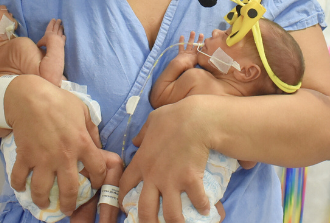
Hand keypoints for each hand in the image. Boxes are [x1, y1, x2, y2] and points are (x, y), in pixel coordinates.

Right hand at [4, 76, 105, 213]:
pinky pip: (20, 177)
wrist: (30, 97)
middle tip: (68, 209)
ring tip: (44, 203)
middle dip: (69, 204)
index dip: (98, 181)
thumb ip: (91, 130)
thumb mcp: (83, 110)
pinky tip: (21, 187)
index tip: (94, 184)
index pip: (97, 170)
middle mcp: (64, 155)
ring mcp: (43, 158)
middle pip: (69, 190)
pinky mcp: (25, 156)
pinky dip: (18, 185)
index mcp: (82, 143)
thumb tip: (97, 145)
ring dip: (42, 200)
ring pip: (42, 190)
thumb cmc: (58, 100)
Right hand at [37, 18, 65, 52]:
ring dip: (61, 28)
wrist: (54, 45)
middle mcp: (54, 33)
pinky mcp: (62, 40)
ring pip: (60, 31)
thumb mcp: (40, 43)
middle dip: (57, 23)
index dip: (52, 23)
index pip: (50, 26)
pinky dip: (63, 36)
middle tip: (59, 19)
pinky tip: (64, 35)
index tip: (54, 19)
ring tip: (62, 26)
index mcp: (48, 32)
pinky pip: (63, 37)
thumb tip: (37, 45)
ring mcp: (59, 36)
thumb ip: (39, 43)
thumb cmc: (46, 43)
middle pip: (56, 27)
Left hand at [119, 96, 212, 222]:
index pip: (125, 185)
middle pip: (145, 209)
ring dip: (175, 222)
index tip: (126, 207)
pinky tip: (206, 209)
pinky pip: (197, 201)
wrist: (196, 119)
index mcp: (142, 162)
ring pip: (170, 214)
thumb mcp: (153, 120)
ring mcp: (172, 180)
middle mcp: (153, 176)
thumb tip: (137, 140)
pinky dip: (202, 206)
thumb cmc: (174, 117)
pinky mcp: (190, 181)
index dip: (123, 199)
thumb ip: (143, 133)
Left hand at [170, 32, 203, 70]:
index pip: (201, 50)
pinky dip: (181, 41)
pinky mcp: (181, 52)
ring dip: (191, 38)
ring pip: (190, 43)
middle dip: (199, 40)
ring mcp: (187, 52)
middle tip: (201, 34)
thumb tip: (203, 69)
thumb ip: (199, 67)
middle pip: (196, 45)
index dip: (204, 46)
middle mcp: (192, 53)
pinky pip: (181, 46)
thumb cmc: (188, 67)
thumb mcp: (195, 68)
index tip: (206, 42)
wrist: (180, 66)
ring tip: (192, 32)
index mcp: (197, 57)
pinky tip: (182, 36)